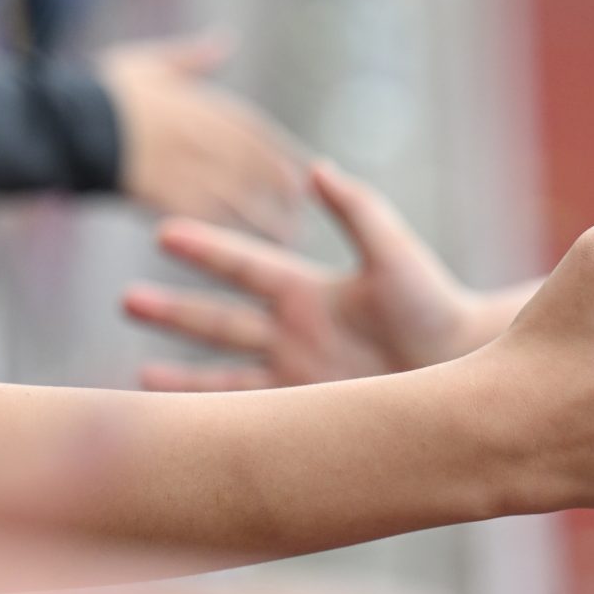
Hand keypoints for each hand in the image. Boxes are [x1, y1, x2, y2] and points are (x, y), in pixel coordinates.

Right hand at [99, 33, 307, 238]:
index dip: (282, 151)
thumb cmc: (101, 91)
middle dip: (281, 187)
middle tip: (302, 207)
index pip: (254, 130)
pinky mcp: (162, 194)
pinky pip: (205, 215)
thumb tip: (223, 40)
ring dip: (265, 217)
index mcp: (199, 103)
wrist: (61, 123)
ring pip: (237, 196)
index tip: (304, 168)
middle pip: (253, 167)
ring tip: (288, 236)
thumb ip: (193, 58)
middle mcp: (199, 135)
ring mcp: (182, 166)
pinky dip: (229, 230)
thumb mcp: (151, 63)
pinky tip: (246, 247)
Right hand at [125, 160, 489, 391]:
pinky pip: (251, 416)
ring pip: (223, 374)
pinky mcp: (308, 414)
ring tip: (134, 378)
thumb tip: (316, 168)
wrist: (467, 364)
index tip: (164, 232)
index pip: (245, 265)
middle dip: (174, 311)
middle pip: (220, 320)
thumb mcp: (394, 253)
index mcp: (311, 290)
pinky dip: (216, 419)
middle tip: (126, 300)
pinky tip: (182, 425)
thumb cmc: (436, 305)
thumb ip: (357, 209)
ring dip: (180, 375)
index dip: (207, 251)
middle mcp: (295, 332)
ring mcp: (297, 376)